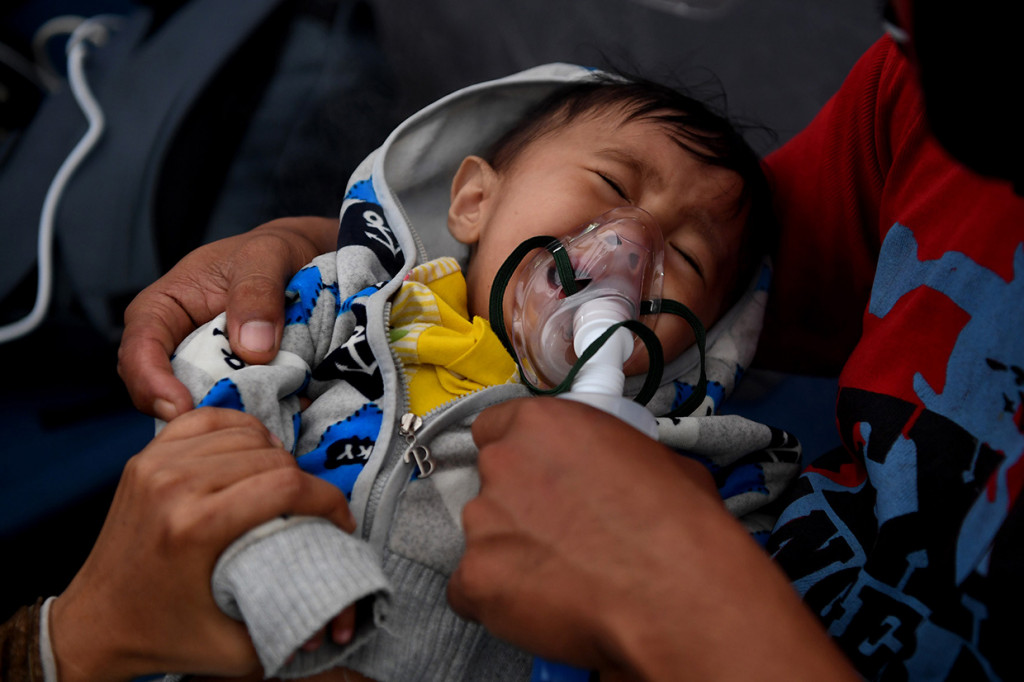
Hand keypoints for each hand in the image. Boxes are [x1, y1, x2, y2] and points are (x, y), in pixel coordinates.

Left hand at [49, 408, 354, 681]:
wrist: (94, 625)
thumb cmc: (164, 636)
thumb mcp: (236, 650)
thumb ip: (293, 625)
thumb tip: (341, 601)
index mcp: (196, 527)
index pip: (286, 485)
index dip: (328, 500)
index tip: (340, 522)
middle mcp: (174, 485)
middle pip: (271, 456)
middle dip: (304, 483)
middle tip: (309, 512)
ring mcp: (156, 465)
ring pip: (245, 431)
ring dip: (274, 454)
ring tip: (280, 485)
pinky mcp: (146, 457)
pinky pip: (207, 419)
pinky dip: (236, 429)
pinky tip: (246, 453)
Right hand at [117, 216, 337, 420]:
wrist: (305, 263)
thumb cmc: (272, 251)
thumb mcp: (267, 256)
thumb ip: (257, 293)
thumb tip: (252, 350)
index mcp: (163, 308)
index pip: (140, 349)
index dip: (152, 382)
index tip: (182, 408)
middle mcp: (175, 345)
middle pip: (160, 392)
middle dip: (186, 414)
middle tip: (224, 428)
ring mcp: (205, 370)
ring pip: (199, 407)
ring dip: (224, 419)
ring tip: (254, 427)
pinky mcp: (235, 386)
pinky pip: (235, 410)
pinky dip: (253, 418)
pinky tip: (278, 420)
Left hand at [448, 398, 856, 680]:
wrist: (677, 595)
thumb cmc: (679, 525)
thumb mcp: (652, 457)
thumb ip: (603, 456)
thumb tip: (609, 473)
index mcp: (540, 423)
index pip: (495, 428)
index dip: (518, 455)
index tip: (536, 475)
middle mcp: (502, 464)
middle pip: (491, 484)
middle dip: (519, 506)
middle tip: (564, 532)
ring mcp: (483, 523)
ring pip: (485, 537)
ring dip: (512, 553)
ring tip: (564, 575)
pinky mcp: (476, 579)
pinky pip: (472, 590)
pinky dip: (500, 599)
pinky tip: (543, 606)